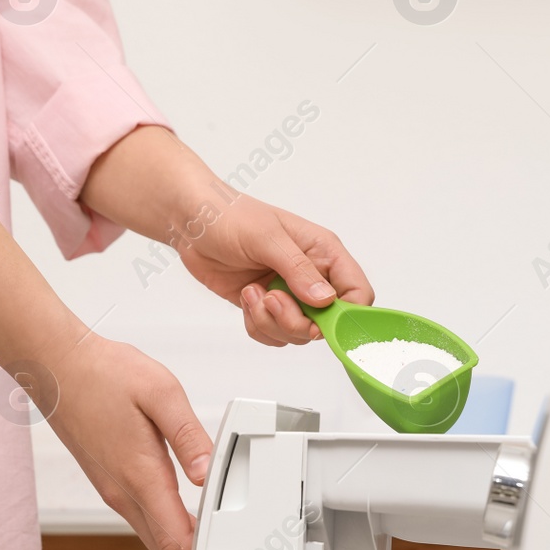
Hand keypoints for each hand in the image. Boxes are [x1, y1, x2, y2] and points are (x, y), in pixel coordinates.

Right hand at [45, 334, 212, 549]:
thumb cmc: (105, 374)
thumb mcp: (161, 393)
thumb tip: (206, 473)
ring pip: (152, 535)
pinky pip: (142, 517)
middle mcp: (123, 491)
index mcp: (140, 475)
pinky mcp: (109, 480)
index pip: (175, 540)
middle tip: (232, 546)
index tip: (231, 547)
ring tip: (217, 528)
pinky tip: (187, 508)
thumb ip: (188, 436)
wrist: (57, 366)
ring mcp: (113, 489)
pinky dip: (167, 524)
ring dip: (183, 541)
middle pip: (164, 549)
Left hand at [177, 194, 373, 346]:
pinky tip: (246, 297)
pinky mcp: (266, 306)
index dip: (347, 314)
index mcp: (324, 252)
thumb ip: (299, 270)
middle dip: (297, 321)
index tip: (319, 321)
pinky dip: (258, 326)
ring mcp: (289, 293)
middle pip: (327, 322)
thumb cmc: (229, 215)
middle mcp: (312, 276)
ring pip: (299, 333)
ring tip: (253, 293)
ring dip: (272, 322)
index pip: (358, 292)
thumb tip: (326, 300)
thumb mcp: (267, 238)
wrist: (191, 221)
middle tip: (272, 300)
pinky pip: (273, 334)